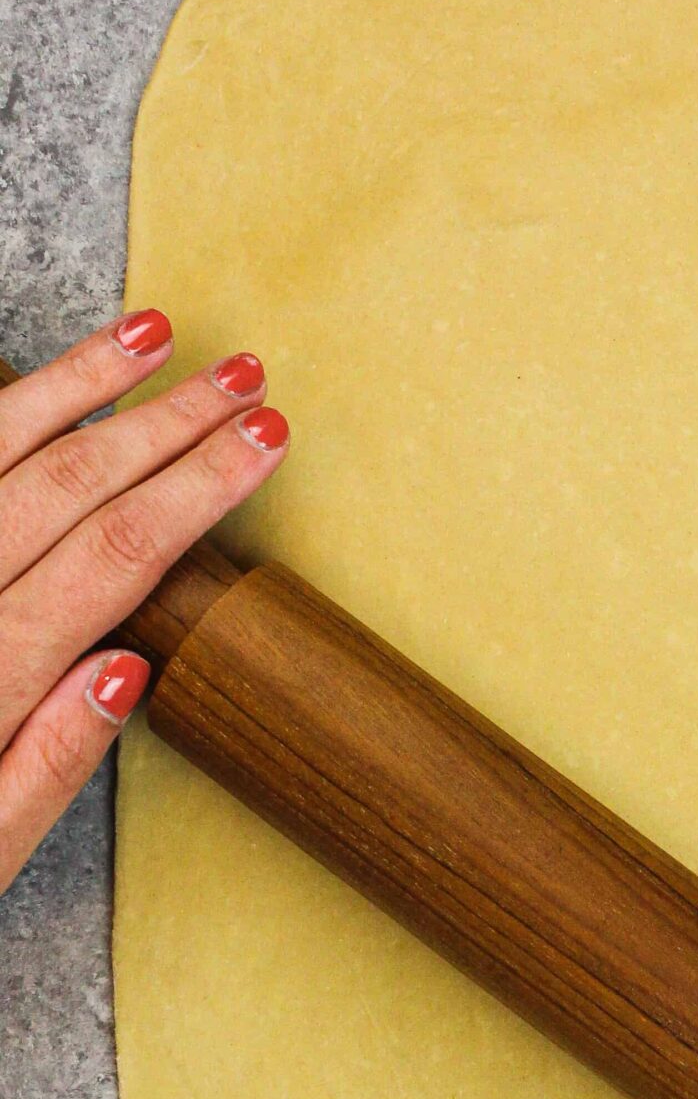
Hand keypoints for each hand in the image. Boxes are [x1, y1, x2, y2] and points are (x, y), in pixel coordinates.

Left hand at [0, 312, 287, 894]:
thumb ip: (48, 763)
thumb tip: (127, 666)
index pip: (116, 552)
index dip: (199, 486)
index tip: (265, 440)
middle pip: (68, 482)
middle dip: (167, 422)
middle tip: (243, 378)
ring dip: (80, 383)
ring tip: (152, 334)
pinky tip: (31, 379)